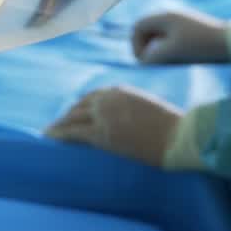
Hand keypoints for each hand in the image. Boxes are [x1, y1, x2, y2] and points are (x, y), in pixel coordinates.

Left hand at [45, 88, 181, 166]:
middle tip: (59, 125)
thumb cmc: (175, 128)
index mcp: (121, 91)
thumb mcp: (151, 110)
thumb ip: (135, 110)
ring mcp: (104, 115)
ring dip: (60, 125)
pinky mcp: (102, 134)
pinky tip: (49, 138)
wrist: (181, 136)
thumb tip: (131, 122)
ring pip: (72, 118)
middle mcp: (108, 99)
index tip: (75, 114)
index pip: (93, 97)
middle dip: (68, 115)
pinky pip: (73, 133)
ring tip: (50, 132)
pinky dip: (58, 135)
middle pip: (80, 106)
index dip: (82, 107)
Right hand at [132, 10, 230, 63]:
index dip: (135, 45)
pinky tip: (178, 58)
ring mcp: (182, 20)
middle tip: (151, 63)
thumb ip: (152, 56)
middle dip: (146, 47)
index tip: (143, 62)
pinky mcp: (192, 28)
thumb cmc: (201, 46)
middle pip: (147, 29)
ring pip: (159, 34)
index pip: (138, 27)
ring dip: (157, 48)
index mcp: (163, 17)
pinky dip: (168, 47)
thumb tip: (143, 61)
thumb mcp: (172, 52)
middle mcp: (170, 15)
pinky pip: (171, 36)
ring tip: (165, 62)